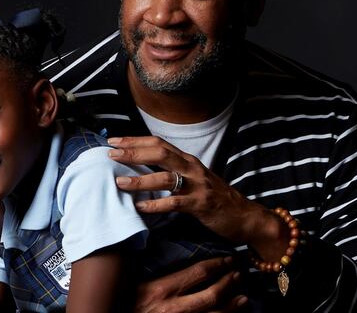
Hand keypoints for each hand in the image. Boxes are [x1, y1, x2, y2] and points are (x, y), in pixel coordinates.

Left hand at [109, 137, 286, 258]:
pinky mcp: (201, 204)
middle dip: (133, 152)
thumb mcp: (195, 179)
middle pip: (159, 153)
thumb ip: (175, 172)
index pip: (159, 143)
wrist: (245, 216)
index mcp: (188, 160)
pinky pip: (175, 203)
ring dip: (140, 180)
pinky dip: (156, 205)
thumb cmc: (216, 198)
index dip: (135, 140)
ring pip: (165, 177)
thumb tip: (144, 169)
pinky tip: (141, 208)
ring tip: (119, 182)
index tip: (114, 141)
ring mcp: (198, 186)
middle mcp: (192, 168)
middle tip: (111, 154)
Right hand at [134, 256, 247, 312]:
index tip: (228, 259)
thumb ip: (153, 271)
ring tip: (243, 298)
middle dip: (228, 283)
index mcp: (161, 289)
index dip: (217, 265)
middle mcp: (173, 308)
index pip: (198, 272)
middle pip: (211, 294)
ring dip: (231, 306)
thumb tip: (163, 248)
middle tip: (239, 274)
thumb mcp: (136, 283)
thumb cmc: (123, 301)